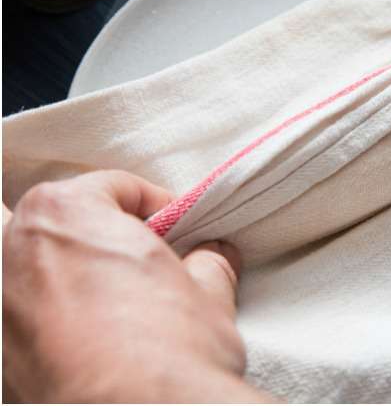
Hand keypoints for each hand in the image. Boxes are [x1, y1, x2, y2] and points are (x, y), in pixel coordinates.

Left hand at [2, 171, 270, 402]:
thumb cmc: (167, 349)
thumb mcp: (207, 290)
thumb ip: (203, 261)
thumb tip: (210, 258)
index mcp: (65, 213)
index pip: (110, 187)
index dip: (153, 206)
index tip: (175, 231)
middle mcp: (15, 255)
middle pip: (39, 219)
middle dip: (77, 229)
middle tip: (122, 255)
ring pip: (15, 273)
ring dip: (50, 277)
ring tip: (98, 302)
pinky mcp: (0, 363)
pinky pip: (15, 325)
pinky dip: (37, 324)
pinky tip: (75, 343)